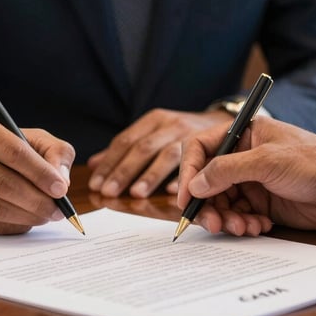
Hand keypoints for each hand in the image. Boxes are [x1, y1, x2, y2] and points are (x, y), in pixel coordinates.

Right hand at [0, 115, 74, 233]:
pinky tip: (27, 220)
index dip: (41, 174)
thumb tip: (62, 181)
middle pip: (4, 183)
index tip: (61, 189)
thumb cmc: (8, 149)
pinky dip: (14, 225)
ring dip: (28, 216)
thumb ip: (56, 153)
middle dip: (37, 201)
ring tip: (47, 215)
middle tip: (58, 210)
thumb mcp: (34, 139)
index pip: (14, 152)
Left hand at [87, 108, 231, 197]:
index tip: (96, 185)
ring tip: (136, 194)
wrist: (221, 122)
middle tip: (108, 192)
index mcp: (153, 121)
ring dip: (150, 176)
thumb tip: (94, 164)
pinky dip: (183, 178)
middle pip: (142, 148)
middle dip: (124, 172)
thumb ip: (126, 148)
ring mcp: (190, 134)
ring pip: (166, 155)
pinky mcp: (209, 145)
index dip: (109, 164)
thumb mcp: (153, 133)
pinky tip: (172, 192)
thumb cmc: (181, 133)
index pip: (125, 141)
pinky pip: (195, 163)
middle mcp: (170, 124)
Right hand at [177, 117, 315, 235]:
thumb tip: (194, 185)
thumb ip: (226, 171)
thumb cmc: (315, 162)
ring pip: (221, 204)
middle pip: (206, 183)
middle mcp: (242, 158)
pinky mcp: (262, 204)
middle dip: (208, 205)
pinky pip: (238, 217)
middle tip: (214, 224)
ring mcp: (251, 182)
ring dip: (227, 219)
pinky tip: (260, 226)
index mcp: (241, 135)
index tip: (186, 198)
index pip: (200, 150)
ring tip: (243, 227)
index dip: (188, 173)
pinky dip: (243, 225)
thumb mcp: (266, 162)